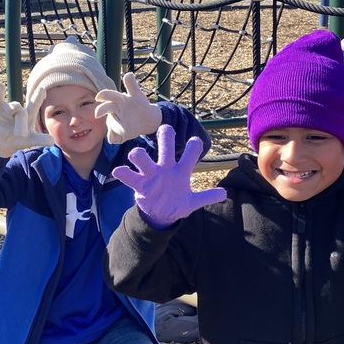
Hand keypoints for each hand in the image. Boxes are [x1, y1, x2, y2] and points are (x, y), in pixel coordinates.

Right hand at [0, 82, 53, 157]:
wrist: (3, 143)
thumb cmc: (19, 139)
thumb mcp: (30, 141)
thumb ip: (40, 140)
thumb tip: (52, 141)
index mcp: (29, 115)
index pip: (34, 105)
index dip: (38, 97)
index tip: (42, 89)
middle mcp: (19, 110)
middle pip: (22, 112)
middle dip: (21, 123)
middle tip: (21, 135)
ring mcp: (7, 108)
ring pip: (11, 107)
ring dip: (12, 109)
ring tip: (12, 111)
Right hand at [95, 72, 162, 143]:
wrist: (146, 118)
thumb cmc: (139, 104)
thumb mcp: (137, 94)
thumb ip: (132, 85)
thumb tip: (128, 74)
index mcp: (117, 100)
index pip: (109, 96)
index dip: (103, 95)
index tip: (99, 96)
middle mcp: (113, 111)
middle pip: (104, 110)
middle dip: (101, 111)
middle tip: (98, 113)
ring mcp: (115, 122)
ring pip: (110, 124)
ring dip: (114, 127)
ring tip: (122, 129)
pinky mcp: (119, 134)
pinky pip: (113, 137)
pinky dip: (115, 137)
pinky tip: (122, 136)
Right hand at [112, 123, 226, 227]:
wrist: (159, 215)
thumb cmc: (176, 203)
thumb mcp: (192, 203)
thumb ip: (206, 197)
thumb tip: (224, 193)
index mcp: (180, 171)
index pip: (189, 154)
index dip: (194, 147)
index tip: (194, 142)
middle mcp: (165, 168)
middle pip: (165, 146)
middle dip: (165, 135)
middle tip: (166, 129)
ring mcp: (150, 175)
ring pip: (142, 157)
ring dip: (139, 154)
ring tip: (136, 155)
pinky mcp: (139, 184)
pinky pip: (129, 176)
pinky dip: (123, 172)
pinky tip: (119, 171)